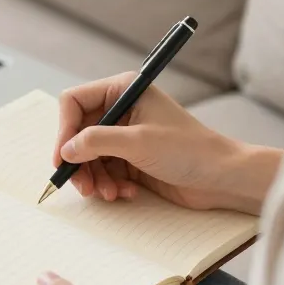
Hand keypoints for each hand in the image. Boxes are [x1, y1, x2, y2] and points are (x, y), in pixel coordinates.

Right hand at [55, 73, 281, 214]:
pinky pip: (104, 171)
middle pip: (78, 133)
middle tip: (82, 186)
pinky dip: (109, 184)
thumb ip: (96, 141)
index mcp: (123, 90)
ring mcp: (126, 135)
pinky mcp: (131, 158)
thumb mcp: (137, 142)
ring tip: (108, 194)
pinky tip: (125, 194)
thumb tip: (66, 149)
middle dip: (79, 162)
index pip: (74, 102)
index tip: (62, 158)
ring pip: (89, 156)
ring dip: (94, 178)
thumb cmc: (187, 150)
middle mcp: (121, 109)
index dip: (64, 130)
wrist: (221, 177)